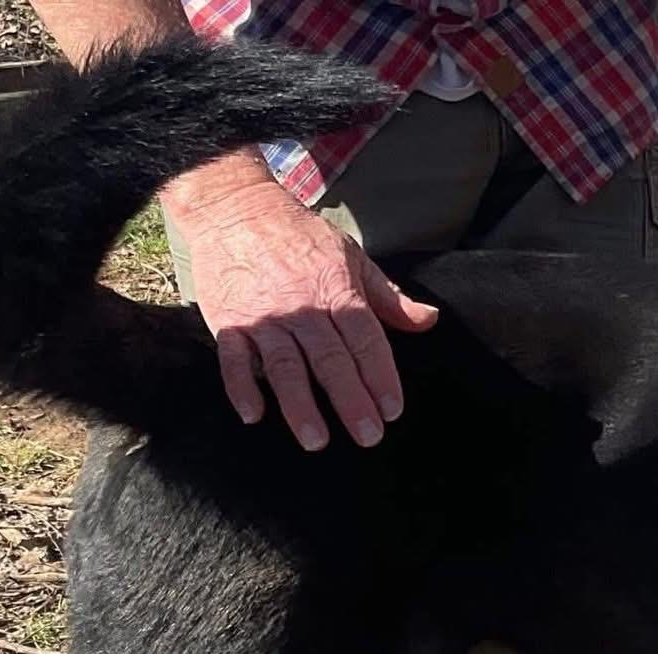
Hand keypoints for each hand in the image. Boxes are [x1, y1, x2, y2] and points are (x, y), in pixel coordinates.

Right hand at [177, 182, 438, 450]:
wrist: (236, 209)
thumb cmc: (301, 238)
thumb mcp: (353, 258)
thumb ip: (389, 297)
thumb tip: (429, 320)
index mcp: (336, 291)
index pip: (364, 340)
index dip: (380, 376)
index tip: (392, 410)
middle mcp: (301, 308)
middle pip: (329, 360)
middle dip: (350, 400)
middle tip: (368, 436)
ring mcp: (263, 317)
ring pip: (283, 366)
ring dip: (299, 405)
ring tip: (317, 440)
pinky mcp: (228, 322)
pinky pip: (233, 360)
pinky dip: (241, 387)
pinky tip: (254, 414)